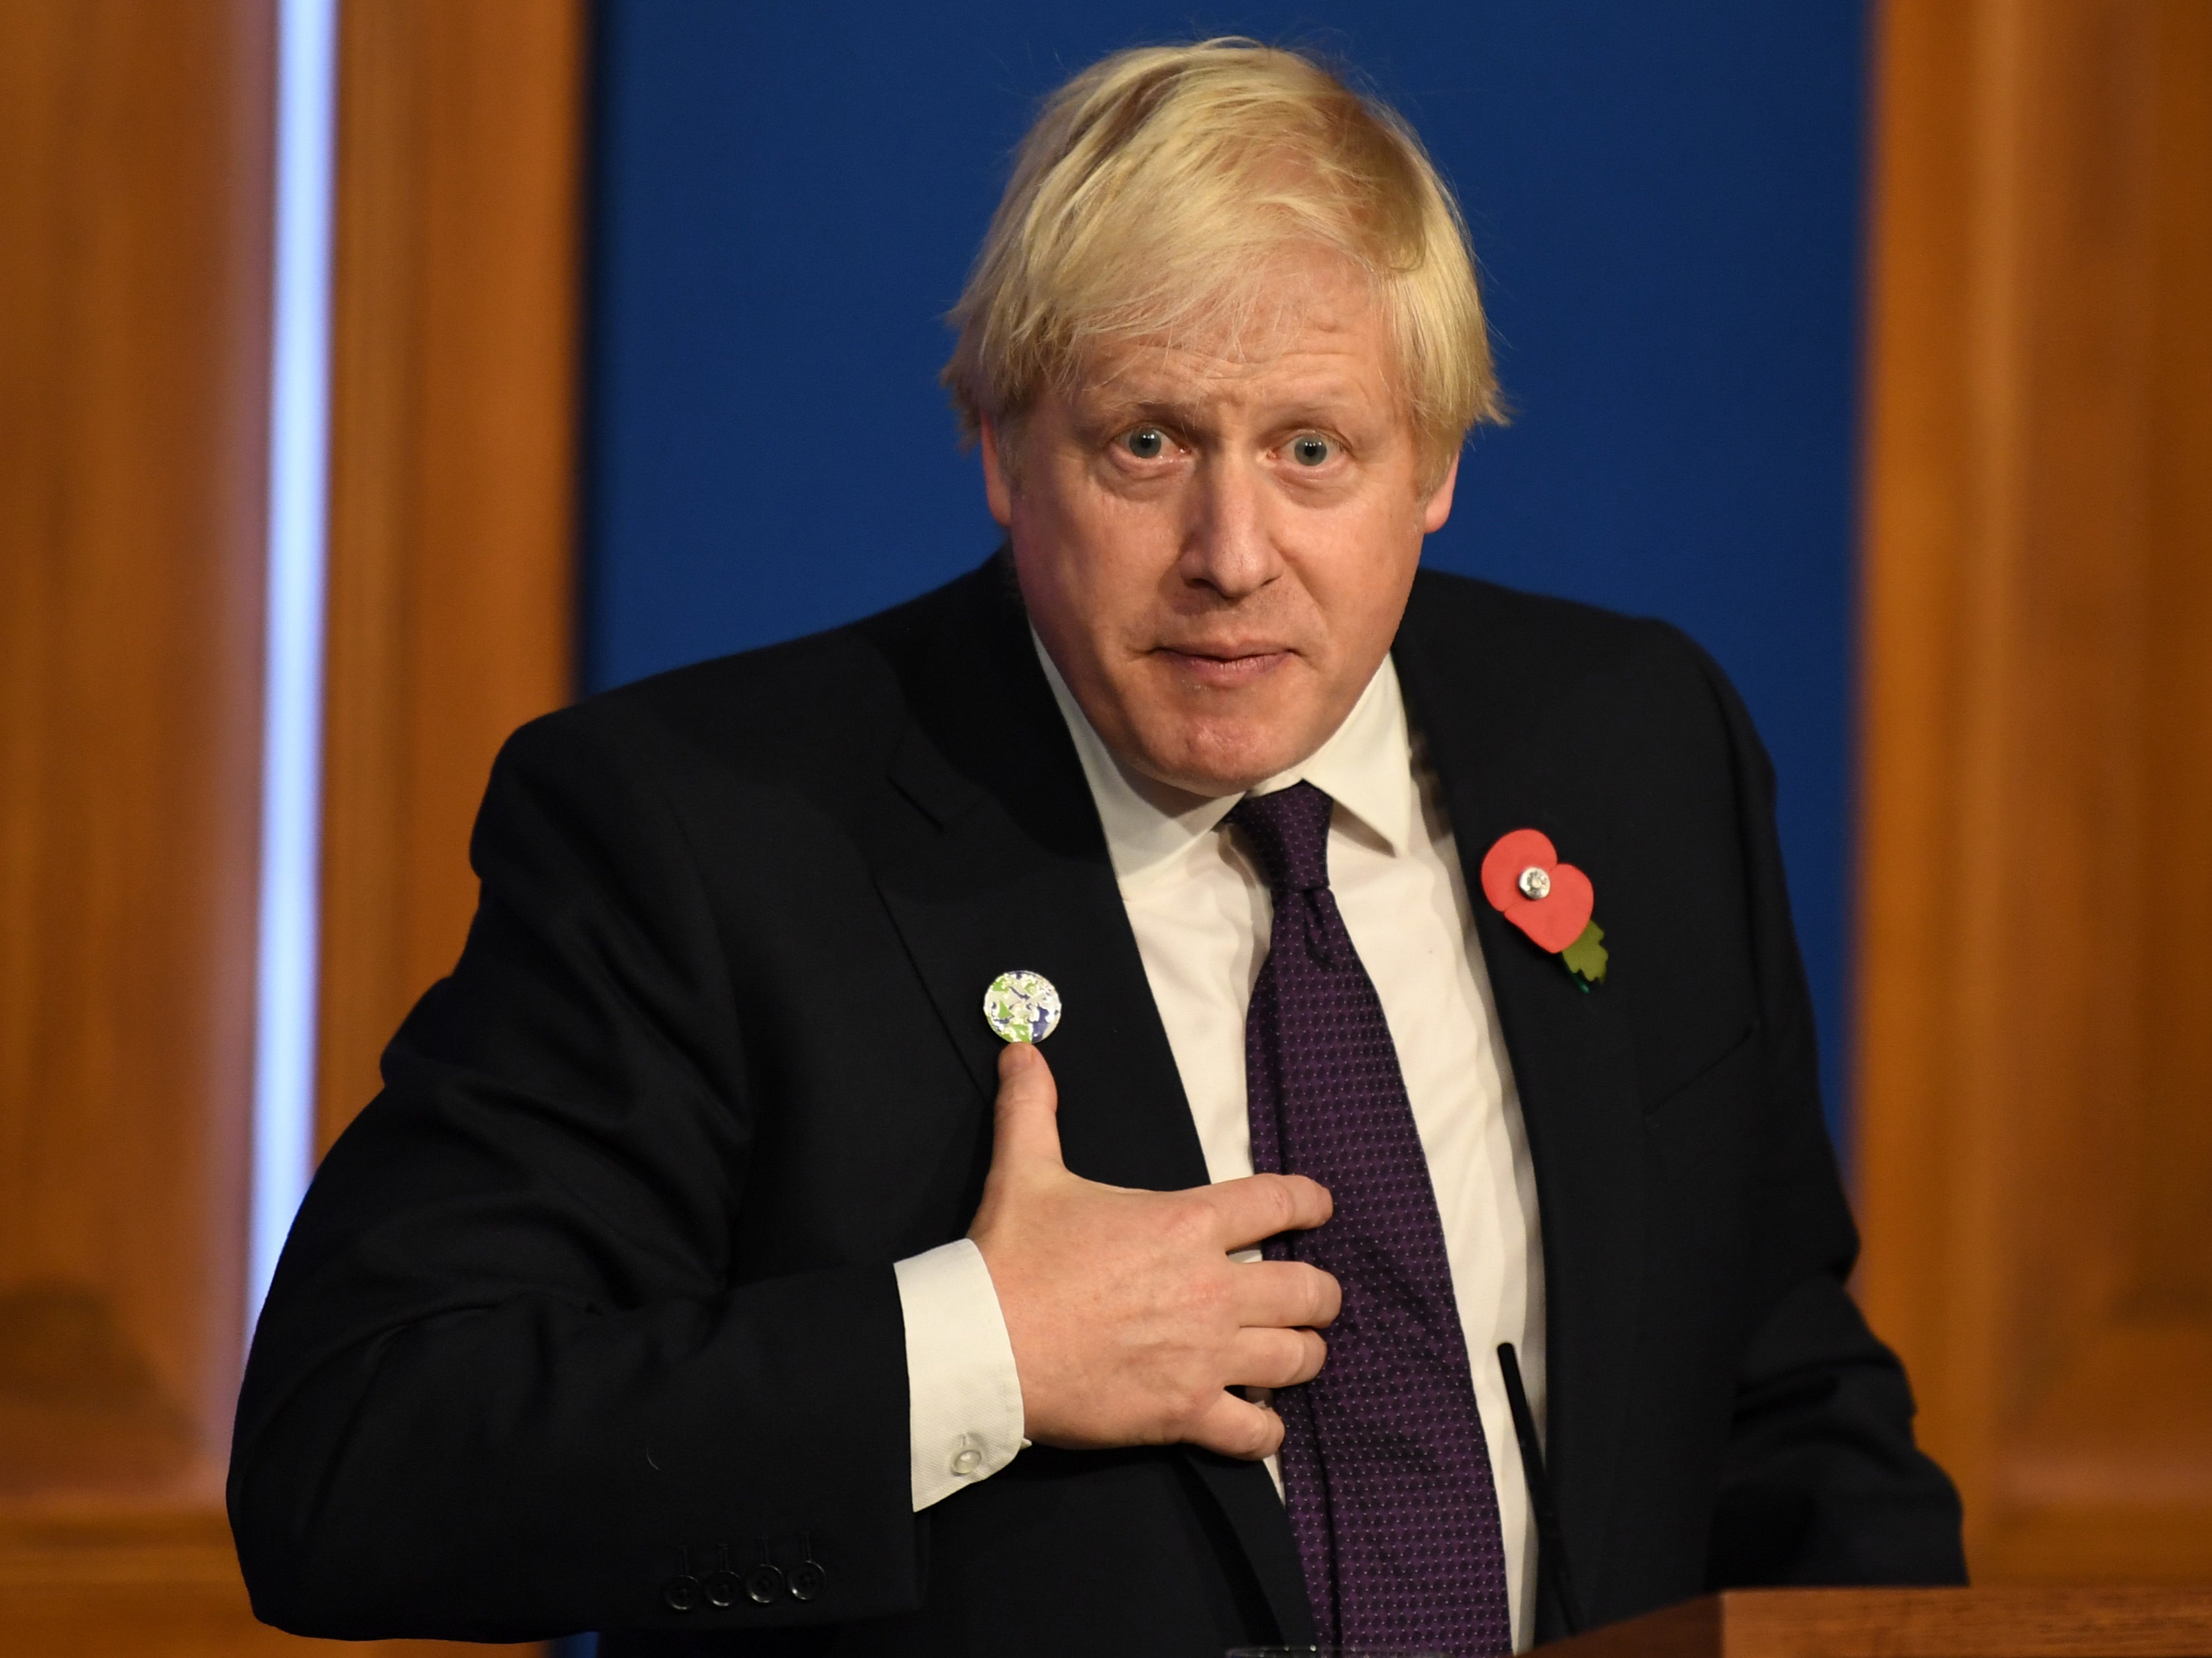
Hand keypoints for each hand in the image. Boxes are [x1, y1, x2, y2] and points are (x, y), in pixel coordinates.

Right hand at [967, 1041, 1339, 1458]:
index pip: (1281, 1201)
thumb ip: (1033, 1107)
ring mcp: (1204, 1356)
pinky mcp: (1185, 1413)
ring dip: (1301, 1354)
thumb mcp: (1025, 1169)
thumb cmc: (1010, 1257)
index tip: (1319, 1207)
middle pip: (1312, 1290)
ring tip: (1291, 1351)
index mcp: (1187, 1224)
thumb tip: (1021, 1048)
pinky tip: (1258, 1417)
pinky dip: (1266, 1428)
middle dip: (1319, 1293)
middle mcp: (1212, 1289)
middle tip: (1309, 1295)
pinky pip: (1257, 1432)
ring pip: (1299, 1358)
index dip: (1310, 1202)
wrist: (982, 1345)